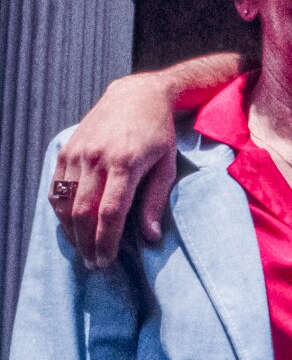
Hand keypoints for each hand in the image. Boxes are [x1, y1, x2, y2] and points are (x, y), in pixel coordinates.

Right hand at [52, 70, 180, 268]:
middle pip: (84, 213)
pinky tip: (72, 226)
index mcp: (126, 162)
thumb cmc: (158, 133)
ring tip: (84, 250)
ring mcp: (78, 154)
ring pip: (66, 204)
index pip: (111, 212)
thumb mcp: (167, 164)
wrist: (137, 96)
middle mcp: (97, 158)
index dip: (107, 241)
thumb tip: (150, 238)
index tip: (107, 261)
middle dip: (87, 243)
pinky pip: (57, 190)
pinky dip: (61, 212)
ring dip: (71, 233)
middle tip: (94, 263)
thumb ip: (155, 201)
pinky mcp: (65, 151)